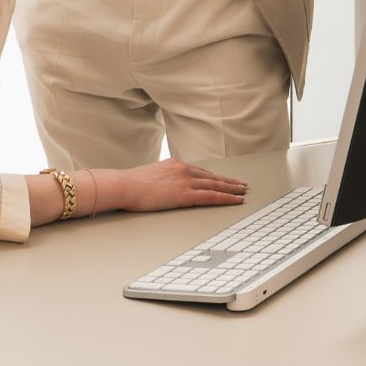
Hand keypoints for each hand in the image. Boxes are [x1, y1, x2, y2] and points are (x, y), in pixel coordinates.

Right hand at [99, 158, 247, 213]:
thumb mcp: (149, 176)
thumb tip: (163, 186)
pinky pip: (211, 196)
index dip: (214, 176)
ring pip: (215, 185)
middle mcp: (182, 169)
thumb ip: (161, 179)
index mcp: (174, 164)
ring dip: (231, 189)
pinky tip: (235, 200)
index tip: (224, 179)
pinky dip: (226, 198)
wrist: (123, 185)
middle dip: (228, 181)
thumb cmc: (130, 184)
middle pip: (211, 176)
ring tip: (242, 192)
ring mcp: (185, 181)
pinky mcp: (184, 194)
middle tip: (241, 185)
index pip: (199, 171)